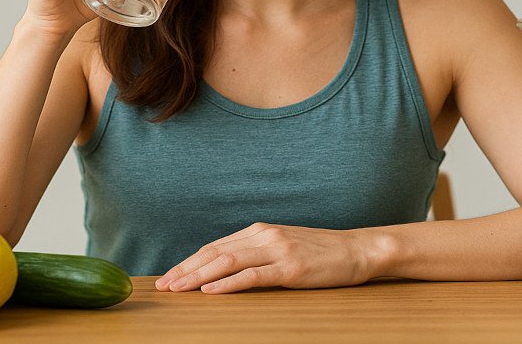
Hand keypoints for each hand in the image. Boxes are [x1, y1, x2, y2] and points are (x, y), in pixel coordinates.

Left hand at [154, 223, 386, 293]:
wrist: (358, 249)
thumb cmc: (322, 253)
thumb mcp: (285, 246)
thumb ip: (258, 252)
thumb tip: (226, 267)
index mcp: (260, 230)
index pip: (215, 246)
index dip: (189, 262)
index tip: (169, 276)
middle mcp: (264, 236)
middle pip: (215, 252)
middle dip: (185, 270)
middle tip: (163, 286)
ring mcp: (277, 250)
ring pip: (227, 262)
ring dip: (198, 277)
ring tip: (178, 289)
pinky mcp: (290, 269)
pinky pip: (252, 276)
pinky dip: (227, 284)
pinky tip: (210, 292)